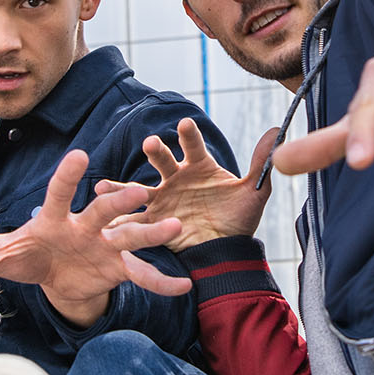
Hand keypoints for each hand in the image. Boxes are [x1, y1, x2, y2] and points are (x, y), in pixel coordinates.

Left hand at [0, 150, 187, 326]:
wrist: (53, 277)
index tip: (79, 155)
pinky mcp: (117, 268)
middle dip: (120, 202)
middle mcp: (84, 225)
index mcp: (53, 217)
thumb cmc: (24, 257)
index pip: (58, 193)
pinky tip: (184, 284)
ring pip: (129, 236)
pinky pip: (141, 274)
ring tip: (173, 229)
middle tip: (141, 192)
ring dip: (150, 233)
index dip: (67, 177)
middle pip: (102, 210)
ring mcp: (105, 245)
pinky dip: (161, 281)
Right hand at [97, 119, 276, 252]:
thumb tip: (277, 131)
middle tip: (151, 145)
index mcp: (200, 167)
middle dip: (157, 153)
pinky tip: (97, 215)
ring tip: (104, 186)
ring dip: (123, 186)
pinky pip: (132, 216)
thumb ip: (260, 163)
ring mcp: (163, 198)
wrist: (225, 249)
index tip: (185, 125)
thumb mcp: (253, 193)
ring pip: (140, 187)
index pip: (194, 147)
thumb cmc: (237, 219)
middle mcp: (177, 178)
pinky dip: (115, 215)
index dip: (189, 136)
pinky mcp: (154, 219)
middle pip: (164, 161)